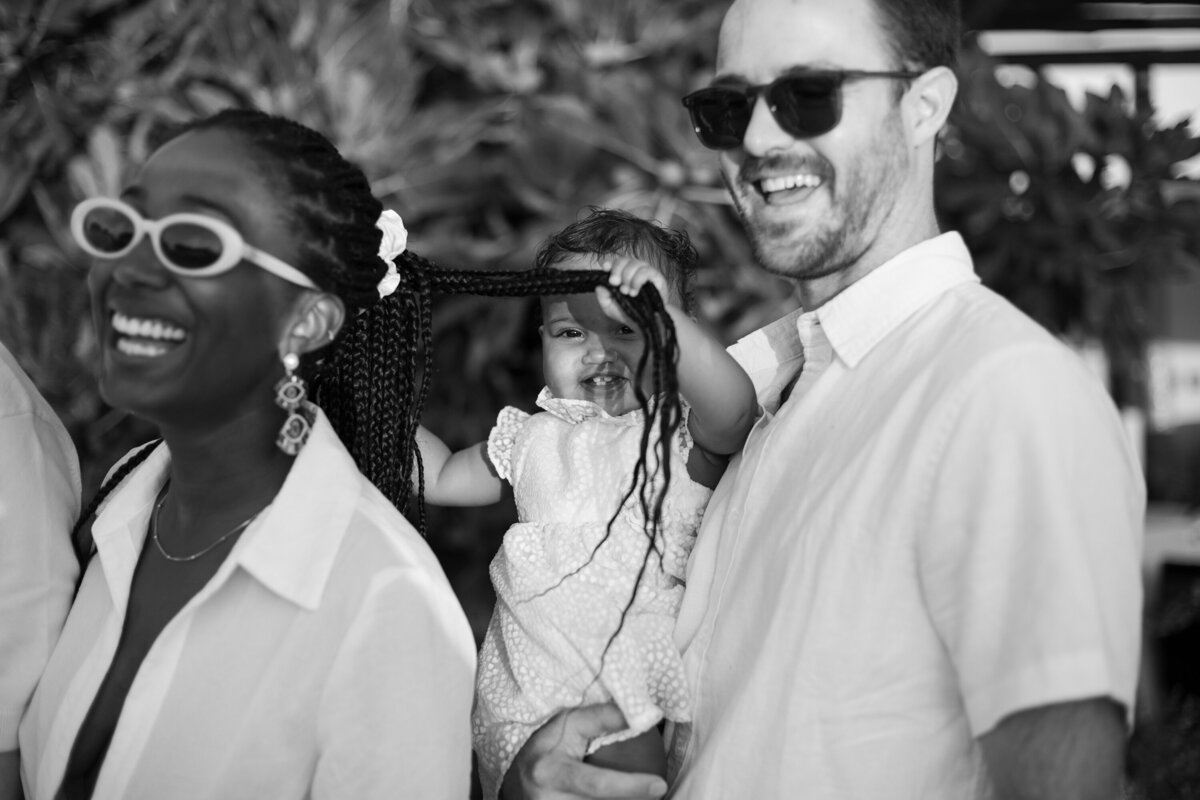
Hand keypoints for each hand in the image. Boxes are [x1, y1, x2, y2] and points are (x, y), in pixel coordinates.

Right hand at [501, 704, 667, 799]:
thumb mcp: (568, 724)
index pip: (596, 783)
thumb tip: (641, 714)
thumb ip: (601, 718)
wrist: (516, 782)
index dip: (629, 786)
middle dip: (630, 799)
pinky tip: (629, 798)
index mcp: (550, 773)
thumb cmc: (548, 746)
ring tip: (643, 796)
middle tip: (655, 790)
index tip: (659, 785)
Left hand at [595, 257, 671, 326]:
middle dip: (617, 271)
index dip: (609, 264)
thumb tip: (599, 285)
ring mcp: (645, 272)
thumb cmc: (629, 313)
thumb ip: (603, 296)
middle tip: (615, 284)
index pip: (615, 262)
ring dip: (627, 277)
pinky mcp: (656, 277)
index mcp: (622, 274)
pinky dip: (637, 280)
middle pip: (623, 260)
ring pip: (634, 263)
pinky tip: (634, 292)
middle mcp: (634, 270)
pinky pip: (645, 271)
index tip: (606, 269)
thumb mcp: (610, 307)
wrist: (646, 323)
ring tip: (626, 292)